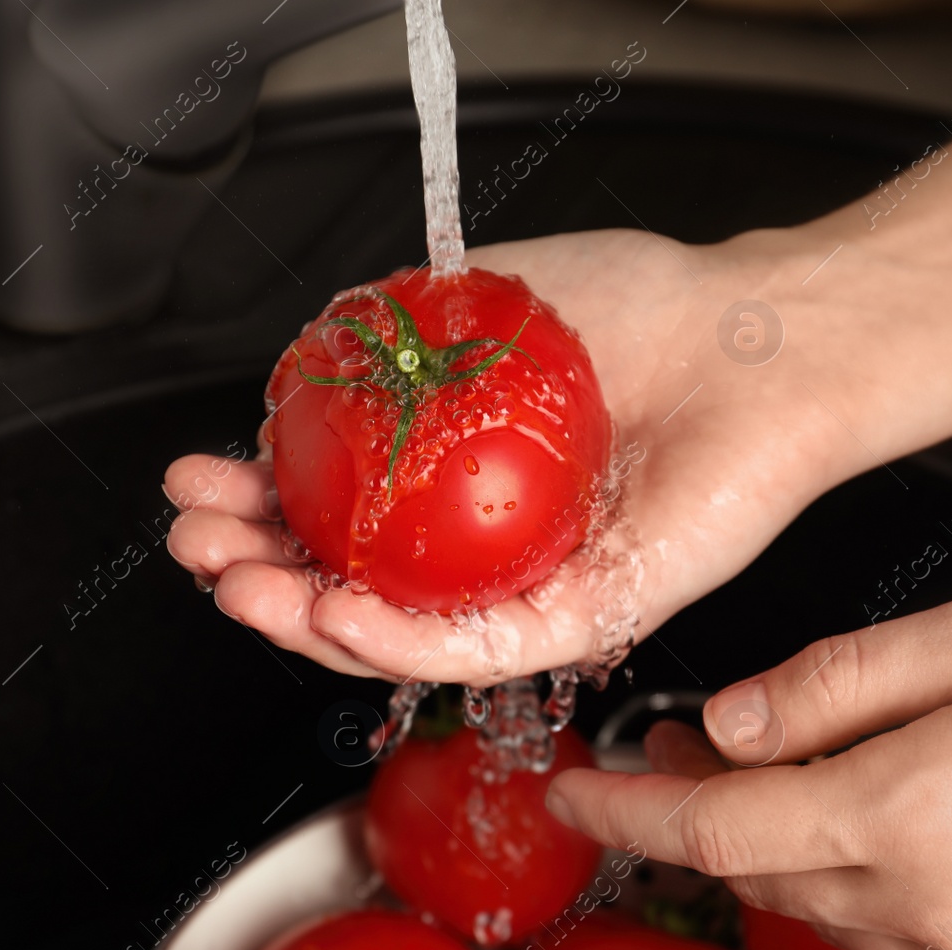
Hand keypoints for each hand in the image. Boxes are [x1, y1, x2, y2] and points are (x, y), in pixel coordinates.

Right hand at [161, 227, 863, 684]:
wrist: (756, 334)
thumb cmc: (647, 310)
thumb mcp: (485, 302)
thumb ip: (395, 336)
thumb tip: (303, 362)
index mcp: (457, 477)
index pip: (338, 511)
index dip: (257, 504)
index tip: (196, 480)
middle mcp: (488, 542)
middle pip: (353, 583)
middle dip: (256, 570)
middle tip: (197, 543)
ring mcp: (537, 583)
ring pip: (403, 633)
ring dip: (306, 620)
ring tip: (239, 587)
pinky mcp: (593, 614)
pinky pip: (484, 646)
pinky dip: (402, 642)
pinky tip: (336, 613)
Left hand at [545, 587, 951, 949]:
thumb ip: (842, 679)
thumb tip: (736, 715)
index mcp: (901, 809)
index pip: (708, 824)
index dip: (622, 806)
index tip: (571, 788)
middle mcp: (922, 899)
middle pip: (754, 866)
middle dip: (699, 808)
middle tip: (689, 740)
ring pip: (817, 898)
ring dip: (775, 837)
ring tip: (778, 760)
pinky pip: (891, 921)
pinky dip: (850, 867)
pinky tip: (878, 808)